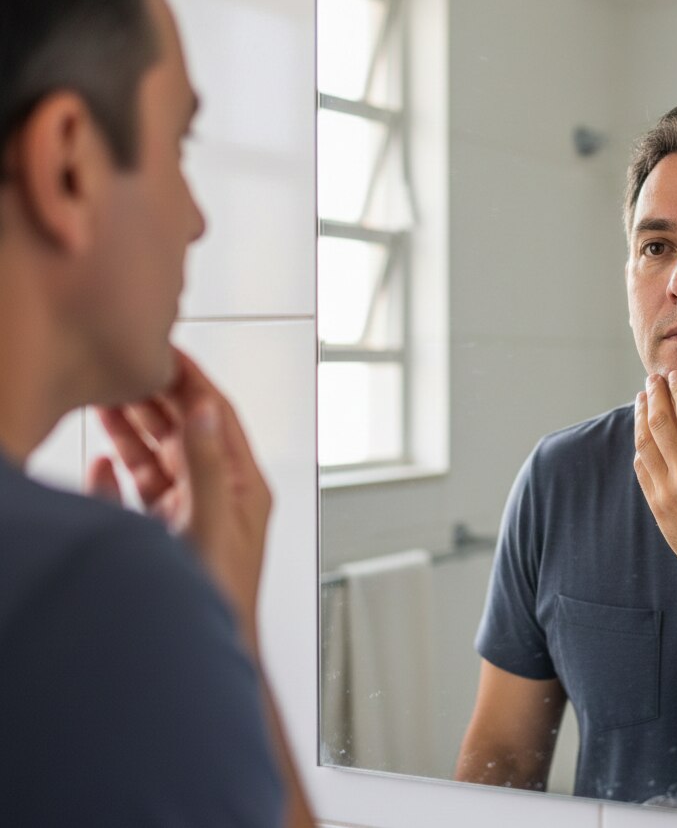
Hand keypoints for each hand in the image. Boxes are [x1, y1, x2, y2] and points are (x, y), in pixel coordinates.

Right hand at [88, 349, 270, 648]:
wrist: (203, 654)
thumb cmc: (222, 599)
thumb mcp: (213, 522)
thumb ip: (208, 466)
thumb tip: (204, 411)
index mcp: (244, 487)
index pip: (219, 419)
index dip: (194, 383)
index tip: (170, 352)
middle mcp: (221, 497)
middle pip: (185, 435)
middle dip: (156, 401)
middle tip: (125, 371)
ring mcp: (192, 519)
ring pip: (159, 463)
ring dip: (134, 433)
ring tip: (106, 402)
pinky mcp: (166, 542)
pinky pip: (140, 500)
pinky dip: (119, 480)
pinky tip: (102, 465)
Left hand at [633, 371, 676, 594]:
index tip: (675, 374)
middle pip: (661, 422)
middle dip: (655, 395)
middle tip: (653, 379)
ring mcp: (668, 491)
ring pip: (645, 442)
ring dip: (641, 416)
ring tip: (642, 399)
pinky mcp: (656, 505)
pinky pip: (641, 466)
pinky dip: (641, 445)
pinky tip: (644, 432)